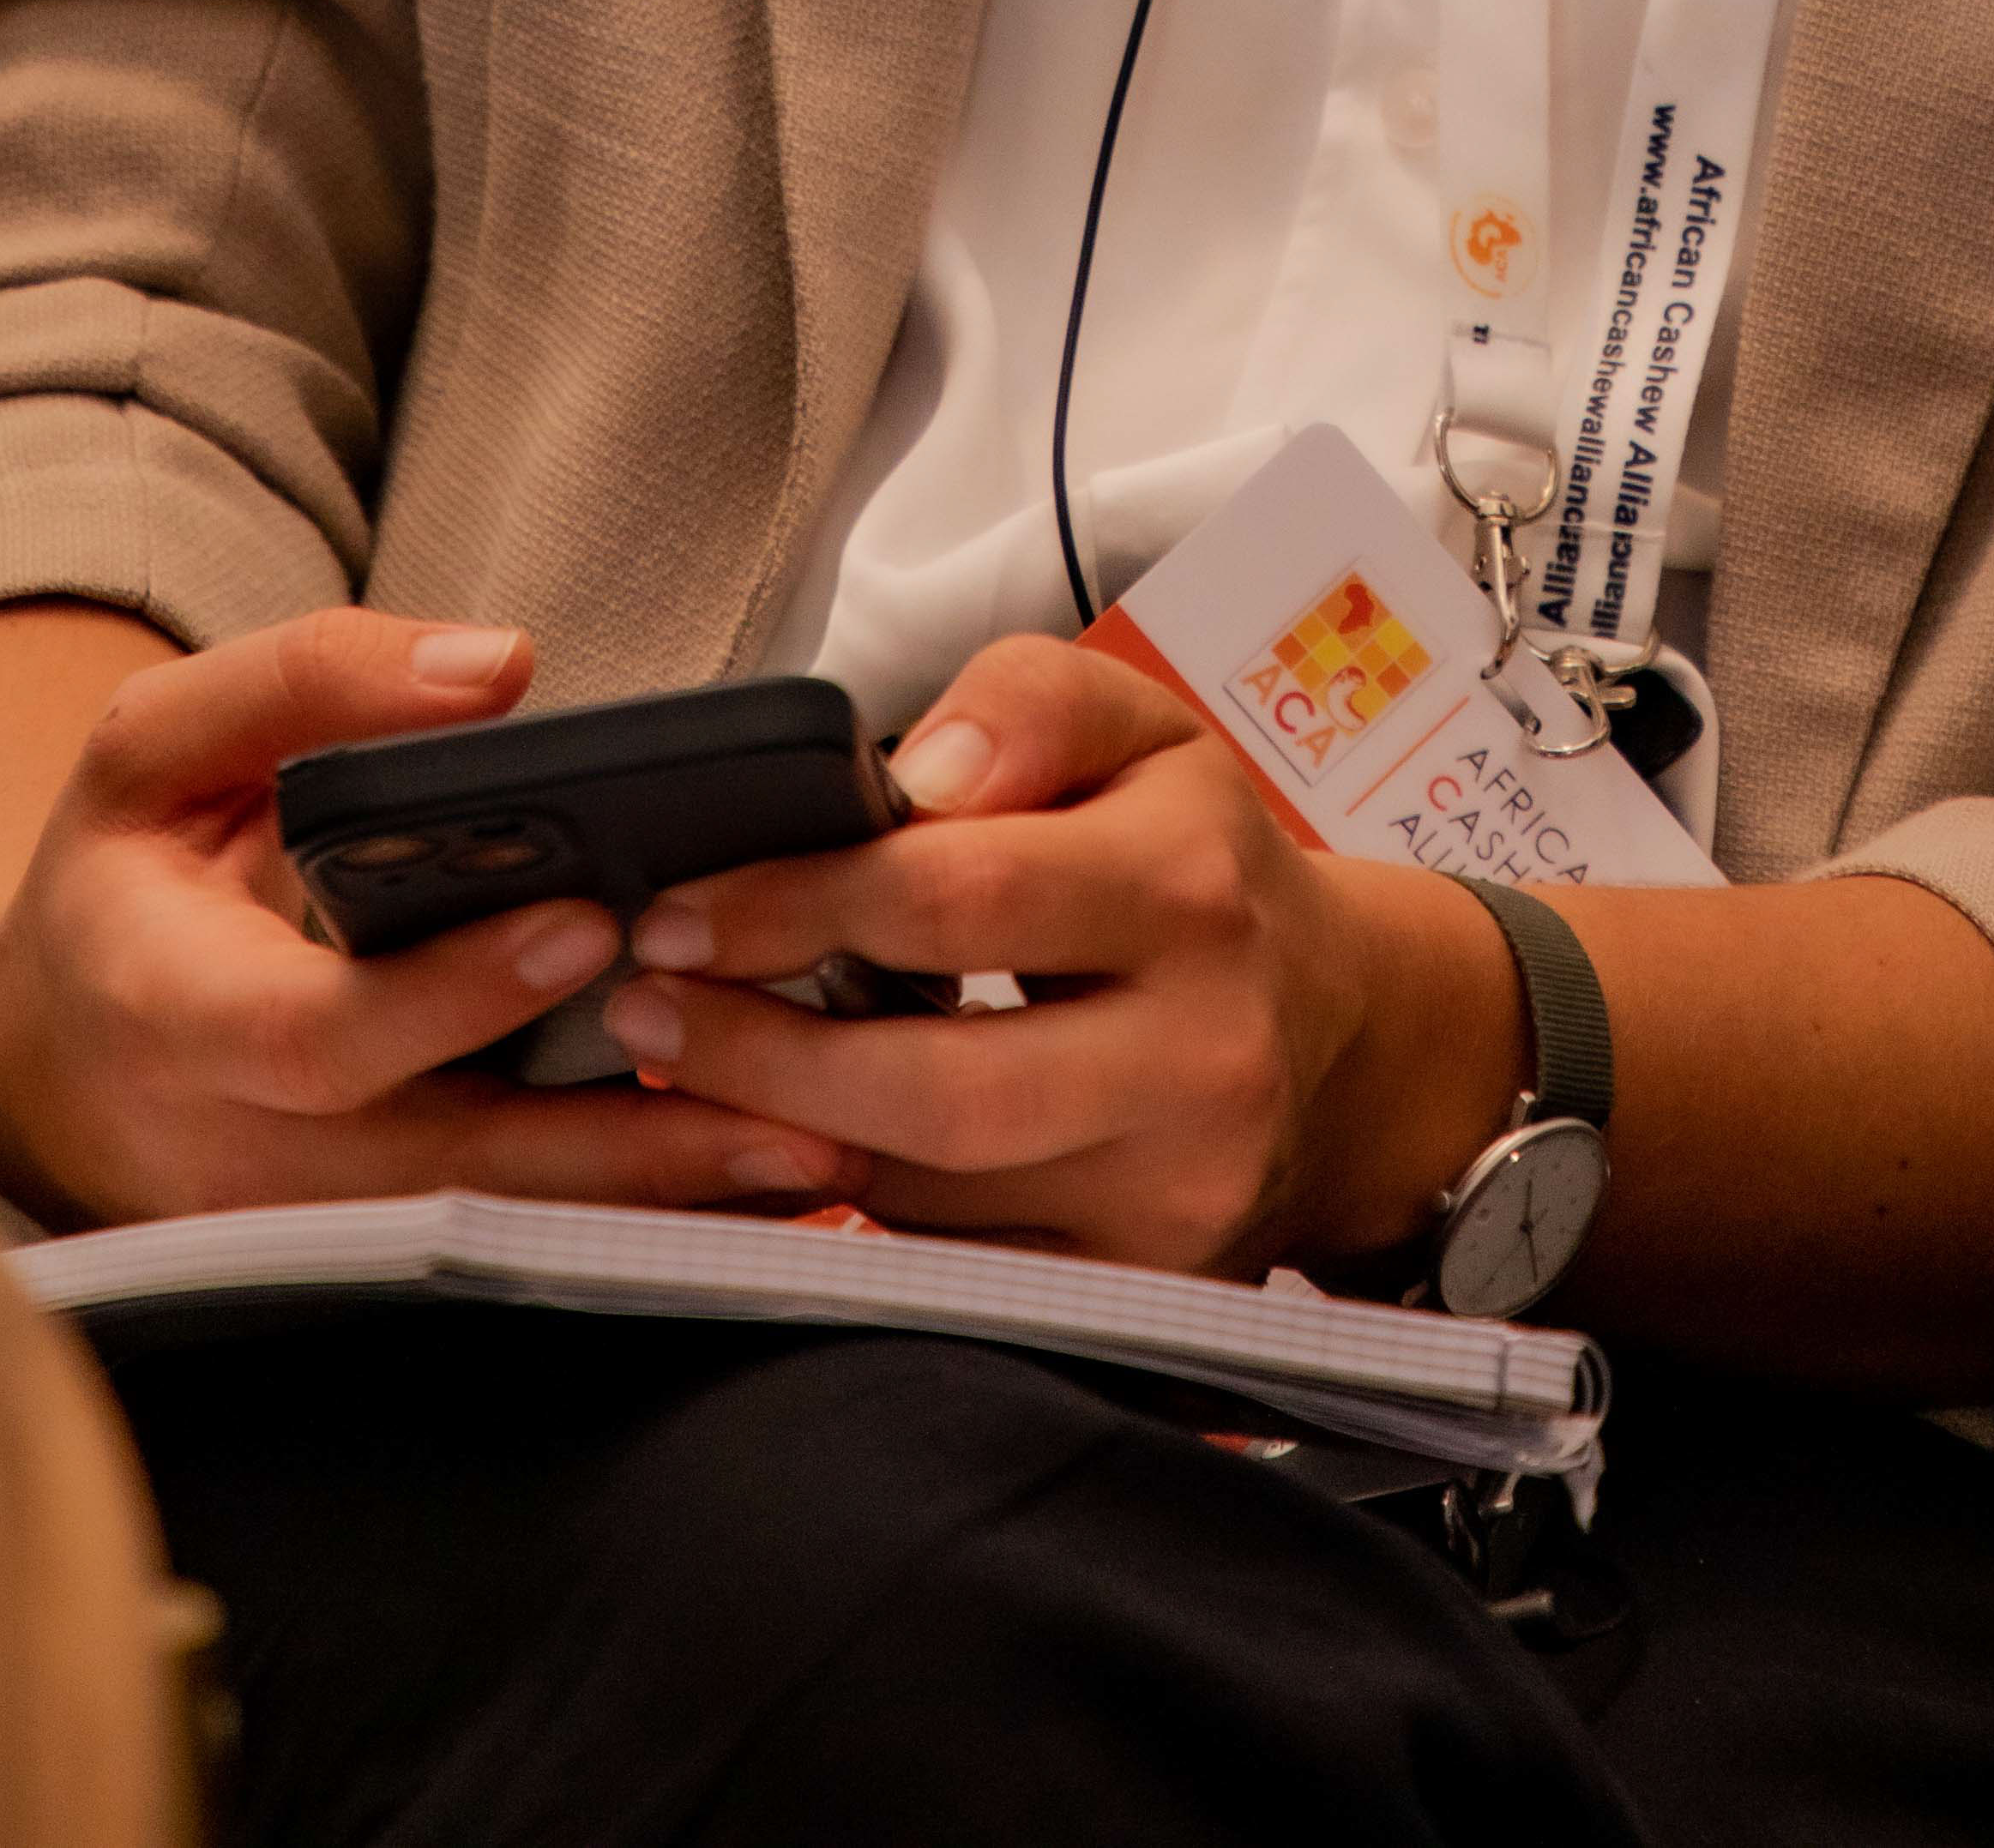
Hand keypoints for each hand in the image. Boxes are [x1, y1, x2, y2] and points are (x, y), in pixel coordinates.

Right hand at [0, 610, 857, 1234]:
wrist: (47, 1054)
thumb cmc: (120, 875)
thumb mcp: (158, 745)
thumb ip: (310, 680)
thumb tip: (497, 665)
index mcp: (177, 1015)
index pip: (322, 1036)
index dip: (453, 993)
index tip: (587, 925)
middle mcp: (239, 1155)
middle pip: (445, 1172)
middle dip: (619, 1146)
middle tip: (787, 1107)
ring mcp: (302, 1230)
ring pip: (494, 1230)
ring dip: (655, 1205)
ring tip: (818, 1164)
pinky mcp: (360, 1256)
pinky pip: (501, 1246)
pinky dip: (629, 1227)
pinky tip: (760, 1197)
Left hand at [594, 634, 1521, 1281]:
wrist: (1346, 1039)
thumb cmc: (1202, 867)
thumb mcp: (1141, 731)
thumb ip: (1026, 705)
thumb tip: (916, 777)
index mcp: (1188, 888)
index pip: (954, 898)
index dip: (794, 906)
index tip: (680, 913)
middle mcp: (1198, 1054)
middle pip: (935, 1091)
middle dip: (759, 1058)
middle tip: (647, 1017)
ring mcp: (1173, 1194)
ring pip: (932, 1200)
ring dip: (787, 1141)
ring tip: (695, 1074)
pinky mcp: (1145, 1288)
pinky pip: (962, 1275)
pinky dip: (862, 1216)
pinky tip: (794, 1152)